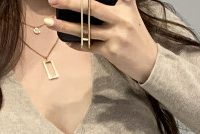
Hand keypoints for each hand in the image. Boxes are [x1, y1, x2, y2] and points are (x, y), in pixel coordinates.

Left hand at [44, 0, 158, 83]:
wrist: (149, 62)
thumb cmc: (136, 37)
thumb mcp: (131, 15)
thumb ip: (117, 4)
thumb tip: (90, 5)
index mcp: (125, 6)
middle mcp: (120, 18)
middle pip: (90, 7)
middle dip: (70, 2)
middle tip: (53, 0)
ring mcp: (115, 35)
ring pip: (85, 29)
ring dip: (64, 26)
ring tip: (49, 23)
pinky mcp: (111, 51)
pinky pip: (89, 46)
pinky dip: (76, 44)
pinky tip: (66, 41)